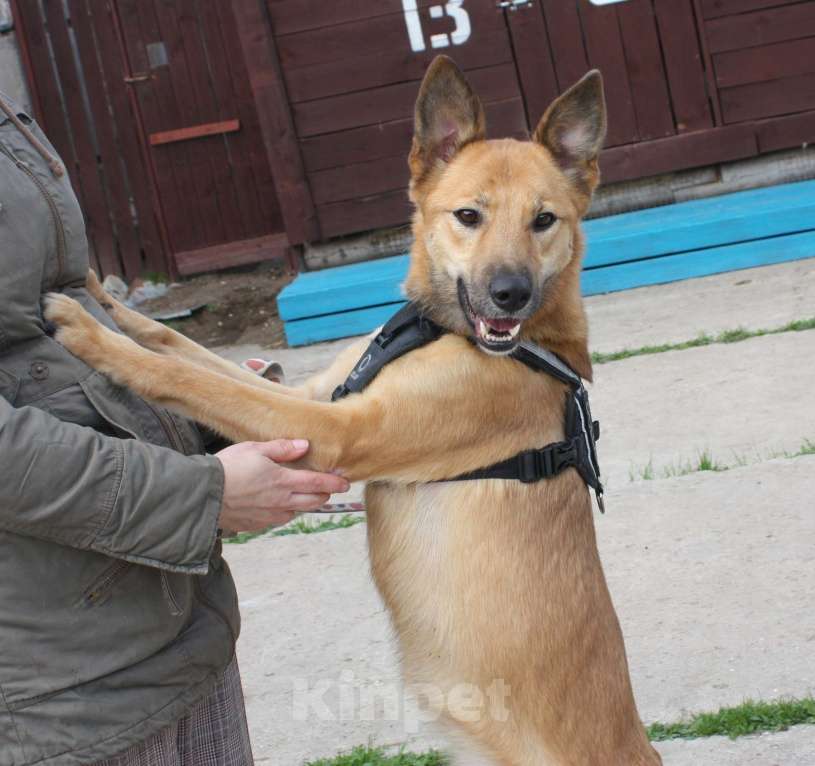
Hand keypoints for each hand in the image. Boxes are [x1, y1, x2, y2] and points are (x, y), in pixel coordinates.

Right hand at [215, 440, 348, 532]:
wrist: (203, 496)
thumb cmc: (228, 468)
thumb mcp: (255, 449)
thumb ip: (281, 448)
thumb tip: (304, 446)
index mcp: (283, 481)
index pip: (317, 483)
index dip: (334, 483)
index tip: (345, 482)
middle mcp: (280, 501)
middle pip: (313, 501)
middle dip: (324, 495)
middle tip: (329, 489)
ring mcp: (269, 516)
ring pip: (296, 512)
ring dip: (305, 505)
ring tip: (306, 497)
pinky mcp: (256, 525)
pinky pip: (277, 520)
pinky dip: (284, 512)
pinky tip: (279, 506)